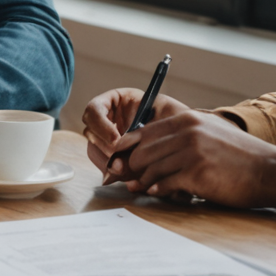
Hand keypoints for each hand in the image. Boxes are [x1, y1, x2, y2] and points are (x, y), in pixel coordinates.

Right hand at [82, 87, 196, 176]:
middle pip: (90, 131)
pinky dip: (110, 171)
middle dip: (104, 148)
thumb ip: (146, 125)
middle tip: (119, 164)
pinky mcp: (110, 154)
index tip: (117, 140)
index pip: (94, 109)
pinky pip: (101, 163)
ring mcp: (106, 136)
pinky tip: (124, 176)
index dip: (101, 124)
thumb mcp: (166, 115)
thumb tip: (131, 136)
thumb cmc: (176, 119)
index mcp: (116, 100)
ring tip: (124, 171)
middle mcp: (107, 117)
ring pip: (93, 149)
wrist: (185, 137)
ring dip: (106, 162)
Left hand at [100, 108, 275, 209]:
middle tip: (124, 178)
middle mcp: (187, 132)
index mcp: (187, 120)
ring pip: (150, 168)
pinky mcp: (196, 173)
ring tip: (141, 187)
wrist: (269, 170)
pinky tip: (158, 192)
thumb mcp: (210, 133)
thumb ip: (181, 136)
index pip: (143, 132)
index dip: (128, 148)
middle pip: (142, 150)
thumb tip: (150, 148)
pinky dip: (158, 189)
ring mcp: (191, 152)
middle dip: (131, 166)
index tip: (119, 159)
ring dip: (142, 181)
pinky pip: (165, 183)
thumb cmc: (239, 156)